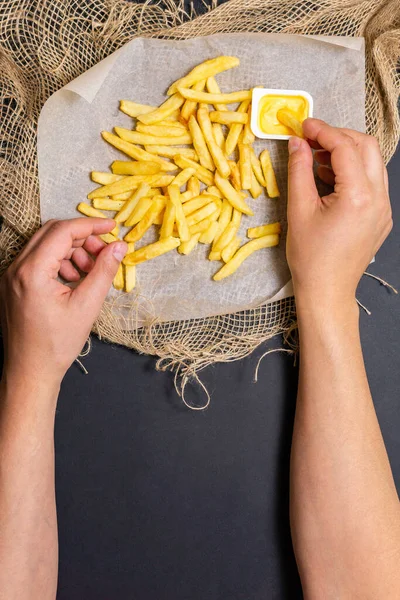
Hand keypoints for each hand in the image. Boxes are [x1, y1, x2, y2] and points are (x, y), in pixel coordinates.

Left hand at [0, 218, 126, 388]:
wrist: (30, 372)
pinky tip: (73, 280)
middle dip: (82, 238)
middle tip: (104, 253)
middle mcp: (15, 268)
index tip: (112, 228)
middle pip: (52, 233)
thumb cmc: (57, 345)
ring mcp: (10, 275)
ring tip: (89, 272)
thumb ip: (104, 272)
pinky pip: (37, 259)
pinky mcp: (12, 284)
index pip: (63, 231)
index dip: (91, 226)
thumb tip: (119, 247)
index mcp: (32, 272)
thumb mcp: (87, 306)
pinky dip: (58, 261)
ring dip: (71, 250)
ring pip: (44, 244)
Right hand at [286, 118, 391, 307]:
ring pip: (372, 163)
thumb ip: (299, 170)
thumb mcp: (298, 210)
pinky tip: (330, 180)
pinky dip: (353, 172)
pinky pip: (372, 182)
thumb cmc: (310, 257)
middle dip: (338, 137)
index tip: (302, 125)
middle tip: (311, 140)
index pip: (345, 147)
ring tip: (317, 160)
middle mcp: (378, 199)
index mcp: (358, 196)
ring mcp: (384, 209)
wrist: (327, 290)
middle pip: (366, 147)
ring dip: (347, 154)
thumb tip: (296, 142)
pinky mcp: (382, 217)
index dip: (322, 131)